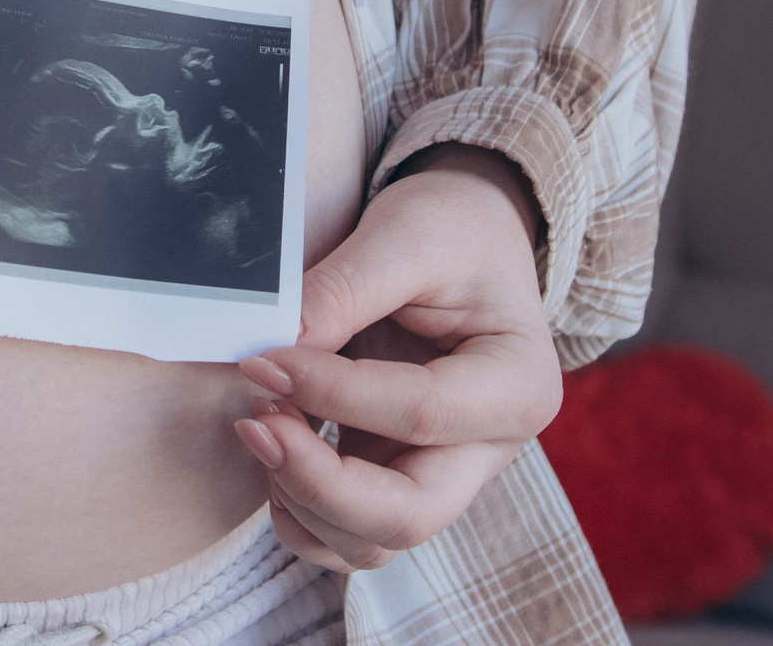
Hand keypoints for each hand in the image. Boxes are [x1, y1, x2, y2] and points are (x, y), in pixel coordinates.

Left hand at [232, 145, 560, 571]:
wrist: (467, 235)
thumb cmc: (452, 229)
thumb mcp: (406, 234)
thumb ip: (342, 291)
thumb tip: (274, 351)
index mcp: (518, 387)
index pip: (417, 414)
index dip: (329, 396)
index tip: (262, 362)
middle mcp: (490, 450)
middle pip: (406, 517)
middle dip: (316, 483)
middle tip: (254, 423)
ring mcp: (445, 474)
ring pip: (371, 543)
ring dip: (301, 500)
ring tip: (259, 426)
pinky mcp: (399, 477)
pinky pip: (345, 533)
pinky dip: (298, 509)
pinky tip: (272, 447)